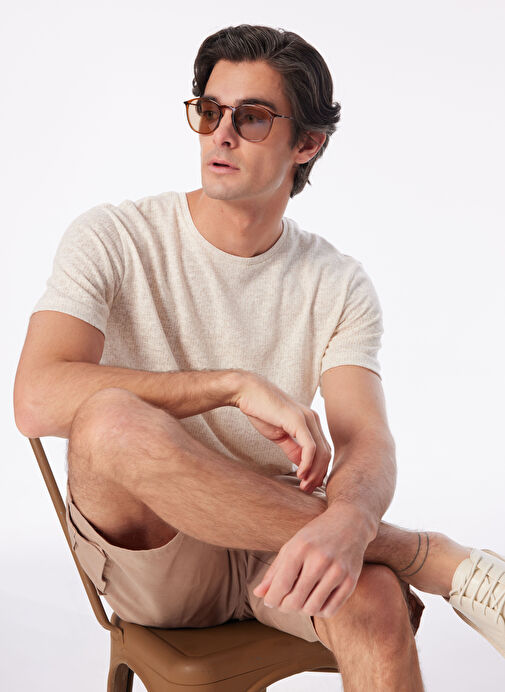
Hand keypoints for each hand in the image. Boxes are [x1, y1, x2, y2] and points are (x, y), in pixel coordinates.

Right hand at [232, 371, 331, 491]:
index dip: (318, 470)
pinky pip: (310, 447)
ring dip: (314, 472)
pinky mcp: (298, 420)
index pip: (323, 451)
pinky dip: (308, 463)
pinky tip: (300, 473)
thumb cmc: (262, 411)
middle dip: (318, 475)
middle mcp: (313, 419)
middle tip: (307, 490)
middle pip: (326, 453)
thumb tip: (302, 465)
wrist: (248, 392)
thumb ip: (293, 448)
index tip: (308, 485)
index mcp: (311, 422)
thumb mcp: (280, 435)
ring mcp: (307, 419)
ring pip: (321, 452)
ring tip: (304, 485)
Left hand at [252, 504, 372, 617]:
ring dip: (301, 610)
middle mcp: (319, 559)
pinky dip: (319, 611)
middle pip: (295, 600)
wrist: (350, 522)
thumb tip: (258, 594)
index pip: (281, 585)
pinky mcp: (351, 580)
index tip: (270, 601)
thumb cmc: (316, 535)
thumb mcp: (292, 545)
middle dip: (284, 607)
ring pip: (312, 608)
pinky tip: (315, 601)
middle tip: (284, 603)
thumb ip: (275, 571)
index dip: (272, 599)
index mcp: (301, 548)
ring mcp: (337, 570)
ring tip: (300, 600)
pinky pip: (330, 610)